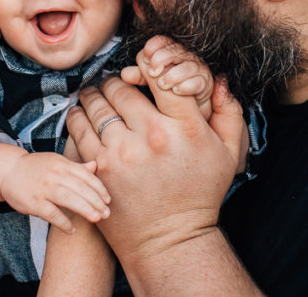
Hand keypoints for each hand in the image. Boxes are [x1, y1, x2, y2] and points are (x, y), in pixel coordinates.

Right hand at [0, 151, 110, 233]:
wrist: (8, 171)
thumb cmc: (36, 168)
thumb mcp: (56, 162)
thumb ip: (75, 167)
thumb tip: (95, 166)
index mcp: (62, 164)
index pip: (86, 176)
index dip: (99, 188)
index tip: (108, 200)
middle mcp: (54, 175)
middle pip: (80, 188)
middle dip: (96, 201)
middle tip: (107, 214)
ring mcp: (44, 188)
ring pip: (68, 199)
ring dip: (85, 209)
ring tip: (96, 219)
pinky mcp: (34, 202)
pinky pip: (51, 213)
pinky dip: (63, 222)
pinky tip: (72, 229)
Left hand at [66, 74, 244, 268]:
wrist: (169, 241)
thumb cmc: (200, 194)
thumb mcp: (228, 155)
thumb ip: (229, 113)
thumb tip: (221, 80)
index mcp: (186, 128)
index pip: (161, 77)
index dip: (149, 65)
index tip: (144, 66)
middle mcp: (152, 137)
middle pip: (122, 87)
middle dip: (118, 81)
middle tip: (116, 83)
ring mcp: (122, 153)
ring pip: (97, 104)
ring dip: (94, 95)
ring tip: (95, 94)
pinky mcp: (99, 169)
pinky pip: (79, 129)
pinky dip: (78, 116)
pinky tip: (81, 114)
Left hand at [121, 35, 213, 118]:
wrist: (192, 120)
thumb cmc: (170, 97)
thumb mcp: (153, 84)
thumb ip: (141, 76)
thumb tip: (124, 74)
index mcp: (172, 54)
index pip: (164, 42)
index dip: (155, 45)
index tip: (145, 54)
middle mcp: (187, 59)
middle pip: (176, 50)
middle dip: (162, 58)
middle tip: (152, 71)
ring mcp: (198, 71)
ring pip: (188, 65)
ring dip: (173, 74)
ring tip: (163, 84)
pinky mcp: (207, 86)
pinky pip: (199, 82)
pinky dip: (187, 85)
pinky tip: (177, 91)